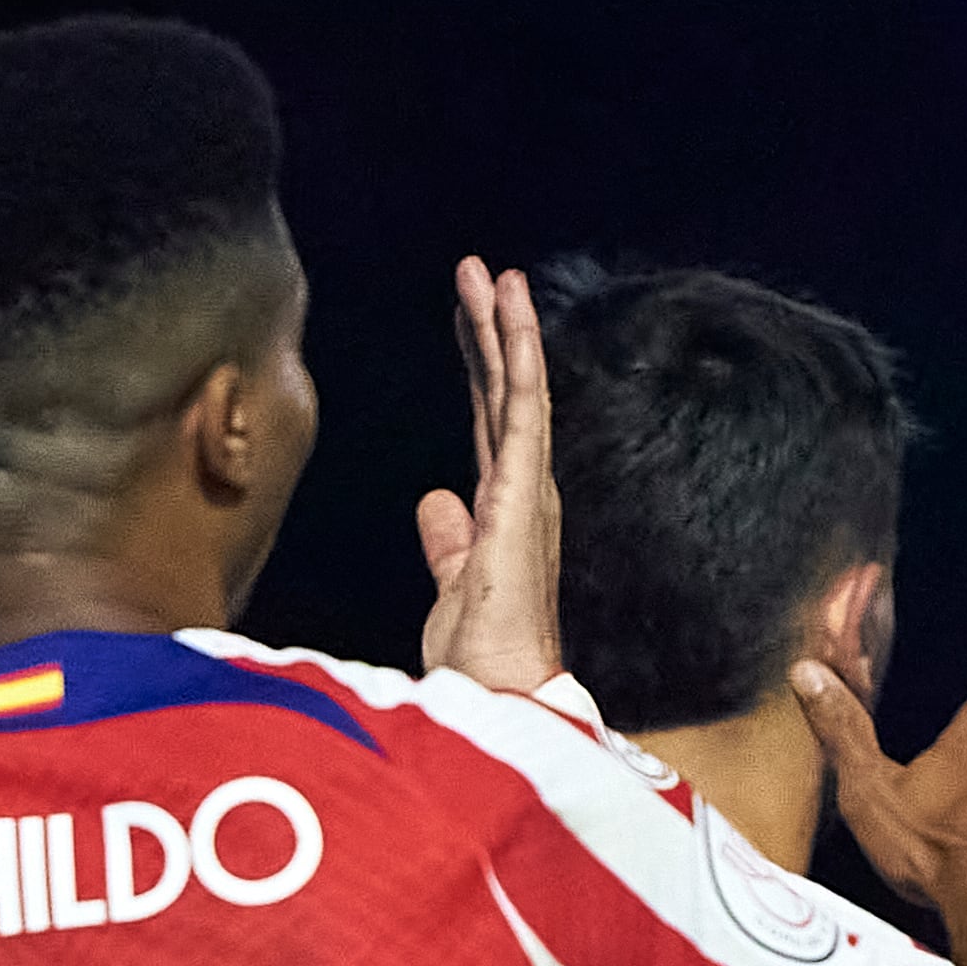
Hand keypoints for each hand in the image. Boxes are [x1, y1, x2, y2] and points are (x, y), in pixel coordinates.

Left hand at [416, 258, 561, 694]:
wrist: (498, 694)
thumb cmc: (481, 654)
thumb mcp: (452, 582)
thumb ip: (448, 539)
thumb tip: (438, 502)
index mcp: (505, 507)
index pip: (489, 421)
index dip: (480, 367)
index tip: (470, 319)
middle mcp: (524, 490)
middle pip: (503, 393)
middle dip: (490, 330)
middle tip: (477, 271)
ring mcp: (528, 488)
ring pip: (518, 389)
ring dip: (507, 328)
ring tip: (493, 273)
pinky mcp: (525, 493)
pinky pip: (524, 411)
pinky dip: (521, 359)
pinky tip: (514, 317)